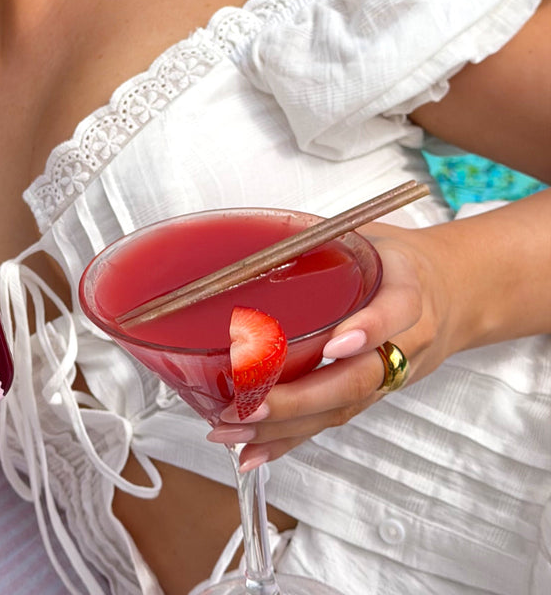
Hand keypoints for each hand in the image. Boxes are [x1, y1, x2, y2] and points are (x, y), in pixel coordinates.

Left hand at [206, 221, 449, 468]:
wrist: (454, 293)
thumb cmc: (398, 261)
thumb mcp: (370, 235)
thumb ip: (323, 236)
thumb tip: (253, 231)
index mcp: (409, 291)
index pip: (396, 311)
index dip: (369, 329)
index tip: (335, 343)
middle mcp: (404, 342)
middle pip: (359, 378)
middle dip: (301, 397)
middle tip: (249, 403)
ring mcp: (388, 376)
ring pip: (341, 408)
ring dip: (283, 426)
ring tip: (231, 429)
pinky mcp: (371, 397)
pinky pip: (331, 422)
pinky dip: (288, 442)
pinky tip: (251, 454)